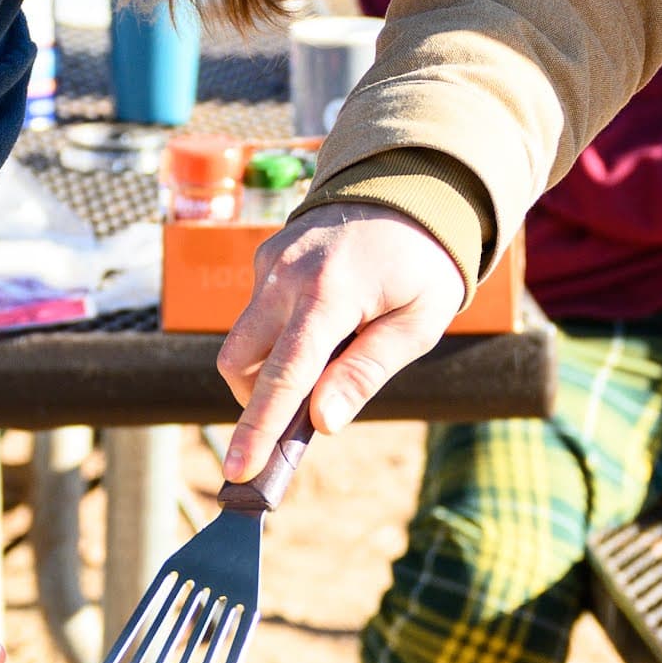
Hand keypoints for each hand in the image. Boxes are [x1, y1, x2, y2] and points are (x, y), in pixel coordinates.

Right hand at [218, 203, 468, 480]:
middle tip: (298, 419)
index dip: (259, 428)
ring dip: (270, 370)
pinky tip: (323, 325)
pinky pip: (256, 316)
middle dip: (256, 404)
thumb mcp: (418, 323)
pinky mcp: (263, 258)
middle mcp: (287, 274)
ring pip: (243, 342)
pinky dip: (277, 338)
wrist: (407, 191)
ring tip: (329, 358)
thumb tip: (322, 421)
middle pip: (240, 362)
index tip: (240, 470)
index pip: (284, 374)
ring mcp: (269, 263)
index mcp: (331, 292)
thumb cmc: (421, 265)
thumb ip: (367, 371)